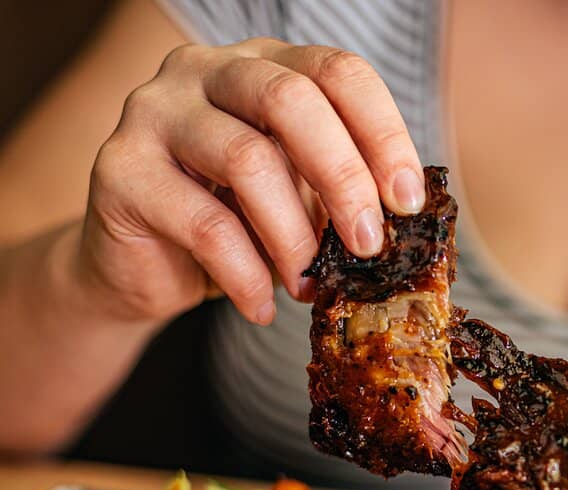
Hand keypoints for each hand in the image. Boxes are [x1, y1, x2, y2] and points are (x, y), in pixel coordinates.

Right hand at [78, 38, 423, 325]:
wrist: (146, 268)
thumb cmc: (237, 224)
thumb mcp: (300, 198)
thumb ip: (340, 189)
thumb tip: (401, 215)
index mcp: (264, 65)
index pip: (337, 72)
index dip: (383, 133)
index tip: (407, 201)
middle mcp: (206, 71)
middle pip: (290, 100)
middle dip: (343, 178)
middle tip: (368, 244)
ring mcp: (155, 113)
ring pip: (247, 160)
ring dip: (293, 237)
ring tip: (310, 284)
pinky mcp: (120, 170)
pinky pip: (204, 224)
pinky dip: (246, 275)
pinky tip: (262, 306)